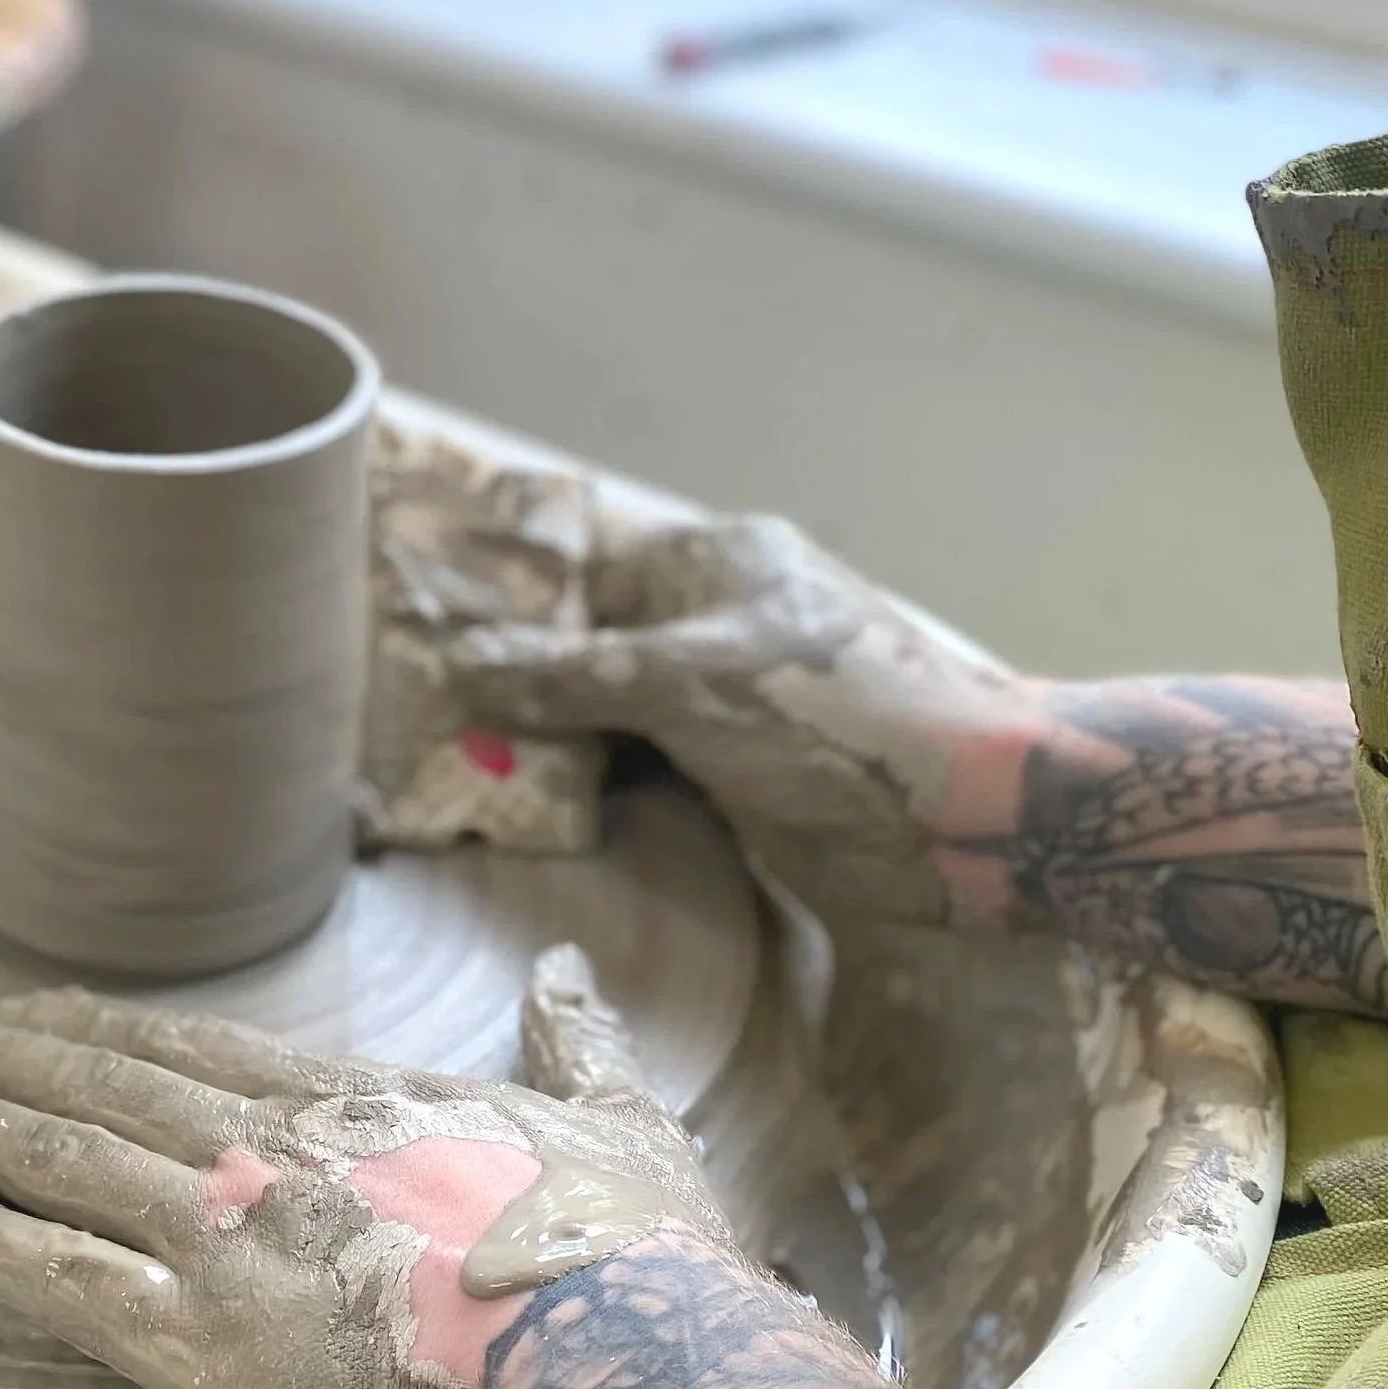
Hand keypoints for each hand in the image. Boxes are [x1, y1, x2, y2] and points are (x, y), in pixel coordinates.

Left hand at [0, 947, 730, 1388]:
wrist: (617, 1373)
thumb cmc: (632, 1264)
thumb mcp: (622, 1124)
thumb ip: (578, 1045)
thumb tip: (569, 978)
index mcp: (349, 1102)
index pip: (180, 1043)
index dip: (81, 1020)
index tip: (12, 1005)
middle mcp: (264, 1148)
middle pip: (93, 1079)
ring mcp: (221, 1235)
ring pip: (54, 1152)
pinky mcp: (195, 1340)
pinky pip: (49, 1268)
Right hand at [448, 499, 1038, 927]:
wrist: (969, 823)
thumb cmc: (837, 719)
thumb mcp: (687, 683)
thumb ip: (568, 676)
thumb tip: (459, 668)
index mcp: (714, 565)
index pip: (585, 570)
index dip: (507, 602)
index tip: (422, 637)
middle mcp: (714, 625)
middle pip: (590, 643)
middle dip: (512, 679)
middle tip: (418, 714)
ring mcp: (725, 704)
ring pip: (608, 711)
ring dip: (544, 739)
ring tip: (449, 763)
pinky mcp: (736, 775)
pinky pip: (639, 768)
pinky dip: (589, 783)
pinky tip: (527, 804)